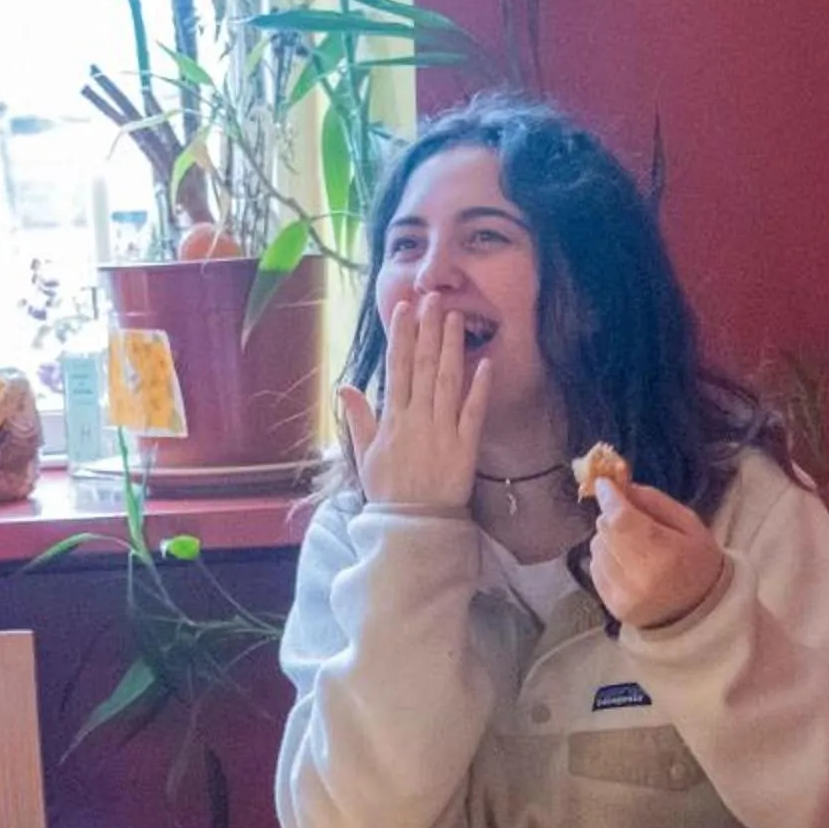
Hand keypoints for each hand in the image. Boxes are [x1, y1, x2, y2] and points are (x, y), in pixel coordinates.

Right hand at [338, 294, 491, 509]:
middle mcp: (417, 421)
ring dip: (451, 348)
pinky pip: (473, 413)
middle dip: (428, 330)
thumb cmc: (389, 492)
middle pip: (423, 367)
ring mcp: (442, 433)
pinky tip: (484, 363)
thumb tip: (344, 387)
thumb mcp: (365, 457)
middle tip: (433, 298)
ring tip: (456, 317)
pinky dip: (479, 388)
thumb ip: (358, 420)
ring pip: (447, 382)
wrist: (413, 529)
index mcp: (391, 421)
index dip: (401, 337)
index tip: (404, 309)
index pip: (396, 369)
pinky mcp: (465, 448)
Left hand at [588, 475, 728, 629]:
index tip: (605, 483)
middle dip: (612, 516)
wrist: (701, 610)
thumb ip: (653, 501)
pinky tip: (626, 564)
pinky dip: (606, 559)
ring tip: (632, 546)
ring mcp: (623, 596)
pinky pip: (594, 568)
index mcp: (665, 556)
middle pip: (605, 531)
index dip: (609, 498)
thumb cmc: (698, 561)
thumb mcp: (689, 524)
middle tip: (629, 517)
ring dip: (608, 539)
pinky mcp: (612, 607)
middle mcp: (640, 579)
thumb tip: (620, 484)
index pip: (622, 520)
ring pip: (596, 548)